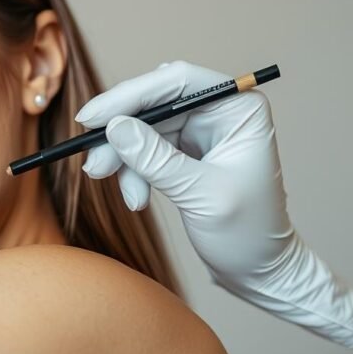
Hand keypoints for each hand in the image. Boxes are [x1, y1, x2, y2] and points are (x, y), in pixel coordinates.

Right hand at [75, 60, 352, 346]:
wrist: (260, 271)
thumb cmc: (249, 234)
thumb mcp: (201, 196)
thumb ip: (157, 160)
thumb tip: (115, 128)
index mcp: (239, 108)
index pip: (177, 82)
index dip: (130, 95)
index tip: (92, 118)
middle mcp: (220, 111)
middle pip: (154, 102)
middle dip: (121, 133)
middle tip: (95, 165)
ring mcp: (201, 131)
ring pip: (143, 127)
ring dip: (124, 159)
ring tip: (128, 196)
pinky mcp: (185, 153)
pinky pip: (145, 149)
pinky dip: (133, 172)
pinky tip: (137, 199)